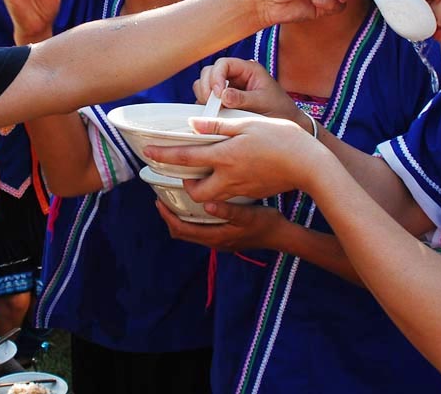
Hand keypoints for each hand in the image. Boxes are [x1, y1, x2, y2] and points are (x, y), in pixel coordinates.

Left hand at [144, 117, 328, 201]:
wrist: (312, 165)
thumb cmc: (282, 138)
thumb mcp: (248, 124)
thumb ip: (218, 124)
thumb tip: (193, 122)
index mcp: (225, 156)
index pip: (186, 157)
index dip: (164, 154)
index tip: (147, 152)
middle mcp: (229, 178)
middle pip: (196, 193)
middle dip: (185, 185)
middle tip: (183, 171)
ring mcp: (242, 190)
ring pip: (212, 200)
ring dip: (202, 190)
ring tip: (201, 175)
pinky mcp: (253, 194)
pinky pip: (228, 200)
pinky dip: (220, 193)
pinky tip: (225, 178)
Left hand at [155, 199, 288, 252]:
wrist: (282, 236)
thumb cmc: (266, 223)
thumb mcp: (248, 214)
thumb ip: (228, 210)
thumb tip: (206, 204)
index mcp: (215, 237)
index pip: (181, 229)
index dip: (167, 216)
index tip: (158, 201)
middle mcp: (213, 242)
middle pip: (181, 233)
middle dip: (168, 217)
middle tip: (162, 198)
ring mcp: (218, 241)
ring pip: (190, 232)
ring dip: (179, 218)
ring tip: (175, 199)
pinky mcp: (224, 237)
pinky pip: (199, 229)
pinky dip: (191, 219)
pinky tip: (195, 204)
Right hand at [194, 58, 306, 124]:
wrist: (286, 124)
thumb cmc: (279, 110)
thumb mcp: (263, 103)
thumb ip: (243, 99)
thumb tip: (223, 96)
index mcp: (247, 69)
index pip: (223, 64)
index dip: (216, 77)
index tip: (219, 95)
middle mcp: (235, 76)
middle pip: (209, 72)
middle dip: (207, 87)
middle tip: (213, 105)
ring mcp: (227, 88)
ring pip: (204, 85)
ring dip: (205, 97)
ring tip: (214, 110)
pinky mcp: (222, 102)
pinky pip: (206, 100)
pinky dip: (206, 107)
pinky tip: (214, 116)